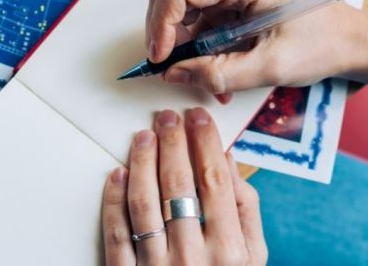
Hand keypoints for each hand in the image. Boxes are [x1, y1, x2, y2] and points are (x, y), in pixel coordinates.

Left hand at [101, 108, 266, 264]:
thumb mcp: (254, 259)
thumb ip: (246, 211)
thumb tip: (229, 161)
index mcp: (230, 250)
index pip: (214, 181)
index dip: (205, 143)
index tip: (199, 116)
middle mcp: (194, 257)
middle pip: (178, 185)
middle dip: (173, 142)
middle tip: (168, 116)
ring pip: (144, 203)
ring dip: (142, 162)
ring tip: (143, 135)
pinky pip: (116, 234)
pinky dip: (113, 201)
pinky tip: (117, 173)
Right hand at [146, 0, 364, 101]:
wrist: (348, 38)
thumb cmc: (322, 44)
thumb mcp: (271, 67)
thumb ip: (219, 74)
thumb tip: (173, 74)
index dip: (161, 24)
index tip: (161, 58)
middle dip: (167, 34)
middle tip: (176, 70)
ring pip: (180, 5)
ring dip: (183, 43)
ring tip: (205, 76)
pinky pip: (197, 14)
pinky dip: (196, 42)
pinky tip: (215, 66)